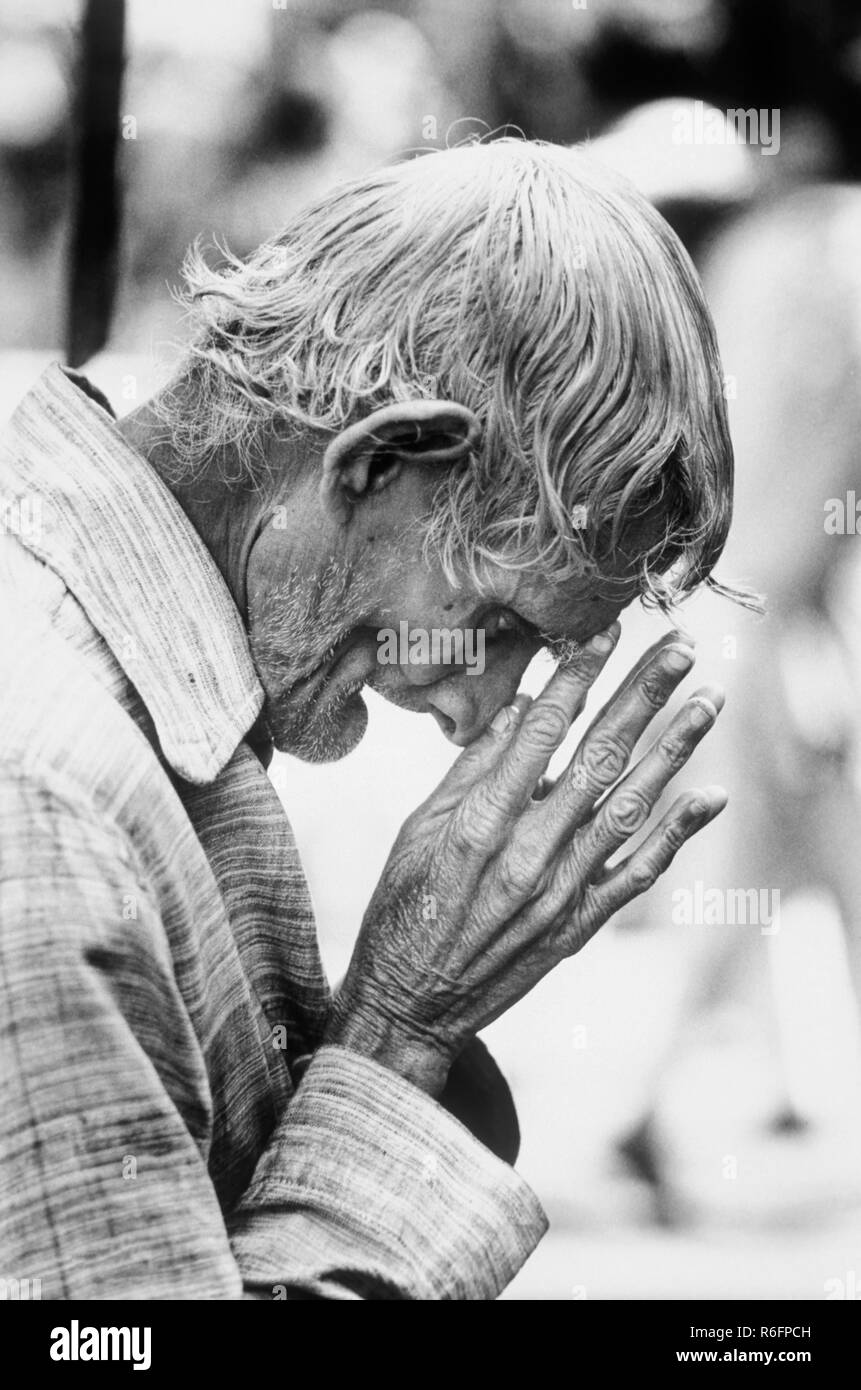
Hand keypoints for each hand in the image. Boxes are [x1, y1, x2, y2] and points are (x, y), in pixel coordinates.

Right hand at [325, 625, 725, 1095]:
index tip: (608, 631)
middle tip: (681, 648)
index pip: (541, 733)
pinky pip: (636, 873)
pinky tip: (708, 797)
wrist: (411, 1006)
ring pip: (629, 807)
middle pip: (597, 759)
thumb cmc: (403, 910)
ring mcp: (559, 892)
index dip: (578, 677)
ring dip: (673, 751)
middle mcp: (527, 853)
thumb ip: (470, 771)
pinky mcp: (578, 925)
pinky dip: (675, 835)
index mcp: (479, 823)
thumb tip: (521, 709)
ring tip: (708, 702)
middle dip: (643, 697)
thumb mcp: (416, 831)